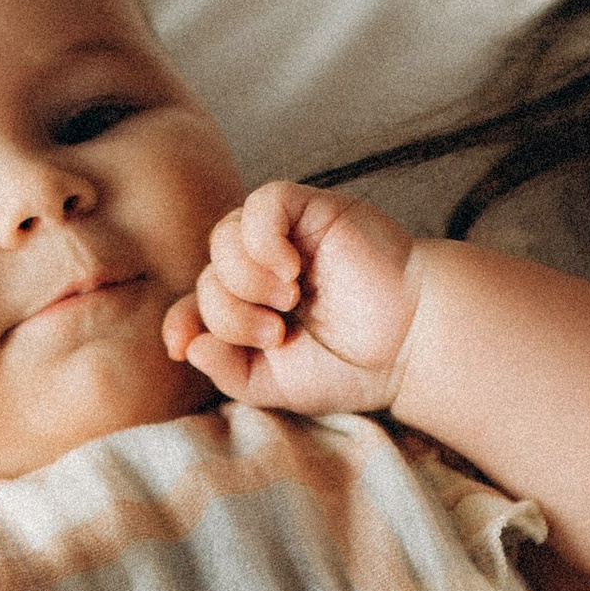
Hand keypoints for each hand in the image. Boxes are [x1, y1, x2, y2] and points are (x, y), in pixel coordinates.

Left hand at [161, 182, 424, 414]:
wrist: (410, 345)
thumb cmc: (351, 368)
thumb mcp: (278, 386)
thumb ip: (228, 371)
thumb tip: (188, 345)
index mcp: (251, 309)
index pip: (192, 304)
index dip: (179, 321)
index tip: (182, 346)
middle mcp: (262, 269)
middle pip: (206, 276)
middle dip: (229, 314)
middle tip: (277, 334)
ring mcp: (285, 237)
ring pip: (224, 237)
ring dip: (245, 279)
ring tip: (288, 303)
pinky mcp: (311, 209)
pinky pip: (263, 204)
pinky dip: (264, 238)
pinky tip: (292, 269)